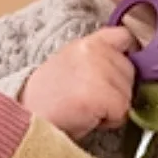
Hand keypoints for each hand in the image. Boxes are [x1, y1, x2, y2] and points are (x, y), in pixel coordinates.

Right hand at [19, 26, 135, 138]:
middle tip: (91, 98)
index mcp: (88, 42)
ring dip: (113, 107)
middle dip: (118, 90)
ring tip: (87, 108)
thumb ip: (100, 60)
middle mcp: (94, 51)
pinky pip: (122, 111)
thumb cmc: (51, 98)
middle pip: (131, 72)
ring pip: (128, 94)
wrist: (27, 117)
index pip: (125, 36)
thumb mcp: (74, 65)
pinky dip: (110, 121)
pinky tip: (89, 117)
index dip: (128, 54)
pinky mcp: (100, 94)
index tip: (119, 70)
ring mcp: (98, 71)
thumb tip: (128, 69)